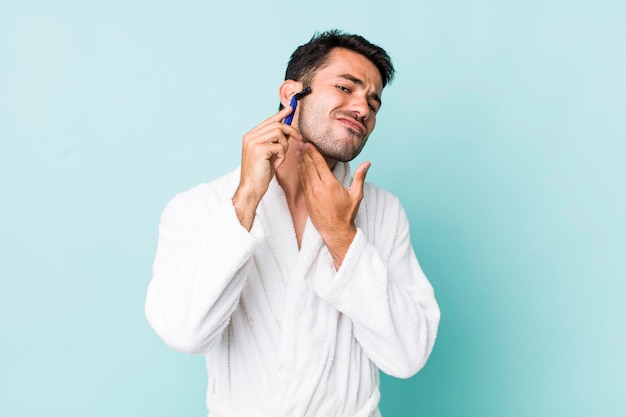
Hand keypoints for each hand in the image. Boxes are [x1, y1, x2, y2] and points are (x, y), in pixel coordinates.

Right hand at [233, 107, 301, 229]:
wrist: (251, 188)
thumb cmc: (260, 173)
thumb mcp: (267, 154)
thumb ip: (273, 141)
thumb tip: (286, 130)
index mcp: (250, 136)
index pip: (268, 120)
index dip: (281, 114)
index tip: (291, 108)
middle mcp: (250, 136)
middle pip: (276, 124)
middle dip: (290, 131)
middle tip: (299, 138)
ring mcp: (253, 142)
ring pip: (279, 133)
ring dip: (285, 146)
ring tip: (280, 158)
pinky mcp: (259, 149)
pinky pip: (279, 146)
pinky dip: (282, 155)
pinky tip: (276, 164)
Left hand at [297, 142, 369, 268]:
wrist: (336, 232)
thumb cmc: (347, 214)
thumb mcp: (356, 195)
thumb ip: (360, 177)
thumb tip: (367, 163)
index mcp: (330, 184)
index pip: (319, 163)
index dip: (313, 152)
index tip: (309, 143)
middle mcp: (318, 188)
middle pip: (309, 166)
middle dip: (305, 153)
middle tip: (301, 142)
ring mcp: (311, 194)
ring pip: (304, 173)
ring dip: (301, 161)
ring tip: (298, 151)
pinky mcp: (307, 200)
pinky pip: (302, 182)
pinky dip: (301, 172)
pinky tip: (299, 166)